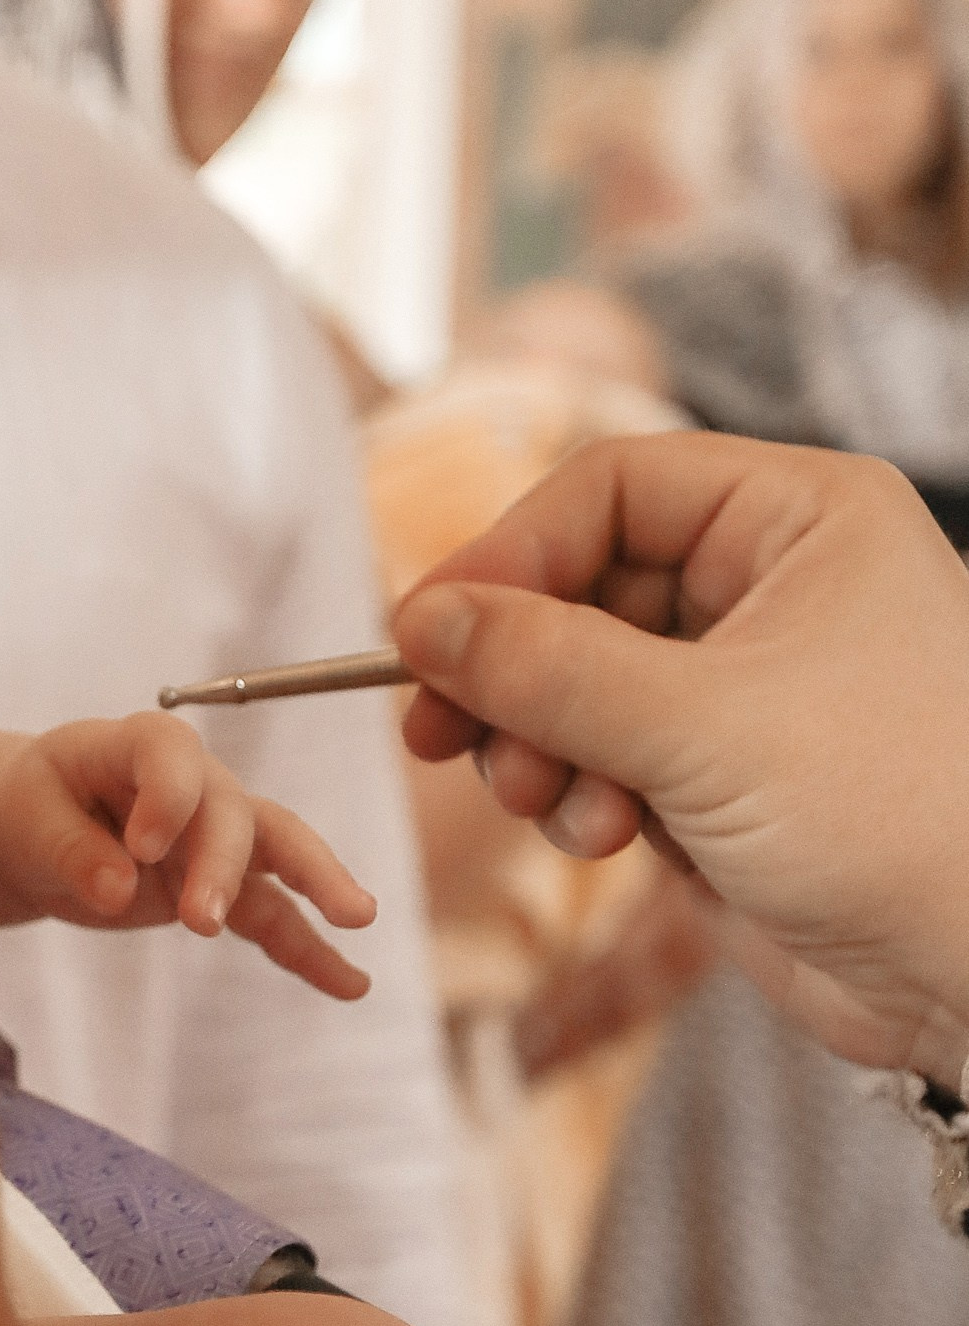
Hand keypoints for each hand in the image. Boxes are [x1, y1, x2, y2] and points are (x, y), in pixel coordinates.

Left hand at [0, 712, 376, 997]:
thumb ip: (69, 848)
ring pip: (278, 852)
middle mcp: (194, 783)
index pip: (171, 756)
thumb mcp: (25, 817)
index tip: (140, 848)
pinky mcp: (224, 886)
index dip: (167, 798)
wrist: (34, 828)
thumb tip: (119, 888)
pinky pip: (274, 916)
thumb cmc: (29, 806)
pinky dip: (309, 951)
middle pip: (231, 812)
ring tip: (358, 918)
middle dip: (223, 865)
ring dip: (315, 884)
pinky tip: (350, 984)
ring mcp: (217, 834)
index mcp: (140, 745)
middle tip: (199, 922)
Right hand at [393, 434, 968, 1082]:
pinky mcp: (721, 778)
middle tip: (441, 731)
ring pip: (577, 680)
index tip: (426, 632)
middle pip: (579, 586)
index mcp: (799, 519)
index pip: (609, 489)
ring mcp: (744, 686)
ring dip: (537, 742)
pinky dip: (578, 794)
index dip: (508, 554)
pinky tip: (603, 837)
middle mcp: (771, 586)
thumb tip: (423, 620)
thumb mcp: (702, 726)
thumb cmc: (902, 816)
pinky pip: (603, 756)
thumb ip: (547, 667)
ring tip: (538, 797)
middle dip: (512, 668)